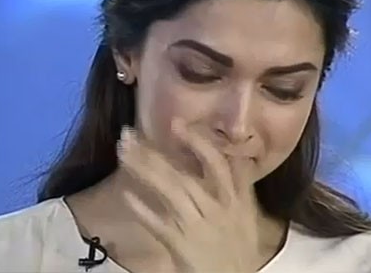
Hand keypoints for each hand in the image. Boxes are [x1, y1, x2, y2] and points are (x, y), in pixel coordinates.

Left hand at [118, 119, 261, 271]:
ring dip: (143, 170)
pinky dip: (144, 210)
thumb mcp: (247, 213)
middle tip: (129, 133)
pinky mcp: (182, 246)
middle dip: (154, 152)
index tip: (176, 123)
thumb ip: (241, 184)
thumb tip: (239, 155)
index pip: (217, 163)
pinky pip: (159, 225)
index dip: (197, 141)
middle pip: (182, 175)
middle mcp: (217, 208)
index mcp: (235, 199)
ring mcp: (198, 226)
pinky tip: (128, 196)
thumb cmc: (240, 247)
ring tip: (122, 153)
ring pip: (169, 192)